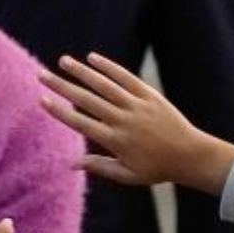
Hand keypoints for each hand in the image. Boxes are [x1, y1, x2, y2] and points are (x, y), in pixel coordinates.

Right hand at [38, 53, 233, 193]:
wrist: (191, 155)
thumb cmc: (157, 169)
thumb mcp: (127, 175)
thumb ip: (99, 166)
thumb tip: (72, 164)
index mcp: (115, 141)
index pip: (81, 123)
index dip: (60, 111)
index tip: (43, 100)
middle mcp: (123, 121)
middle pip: (86, 100)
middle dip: (62, 86)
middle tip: (42, 75)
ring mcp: (136, 106)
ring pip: (104, 85)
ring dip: (81, 71)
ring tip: (63, 61)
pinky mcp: (149, 96)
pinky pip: (126, 78)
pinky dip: (109, 68)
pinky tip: (93, 58)